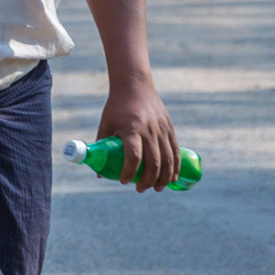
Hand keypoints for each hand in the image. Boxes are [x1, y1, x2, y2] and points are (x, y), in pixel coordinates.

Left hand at [98, 77, 179, 191]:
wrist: (135, 85)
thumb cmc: (116, 107)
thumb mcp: (105, 125)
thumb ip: (102, 147)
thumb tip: (99, 173)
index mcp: (130, 128)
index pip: (133, 156)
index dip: (129, 172)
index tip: (123, 181)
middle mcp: (148, 130)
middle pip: (153, 162)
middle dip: (148, 181)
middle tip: (140, 189)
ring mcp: (161, 130)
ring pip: (168, 160)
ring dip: (163, 178)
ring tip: (156, 188)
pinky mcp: (170, 129)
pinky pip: (175, 152)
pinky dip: (175, 168)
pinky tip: (171, 178)